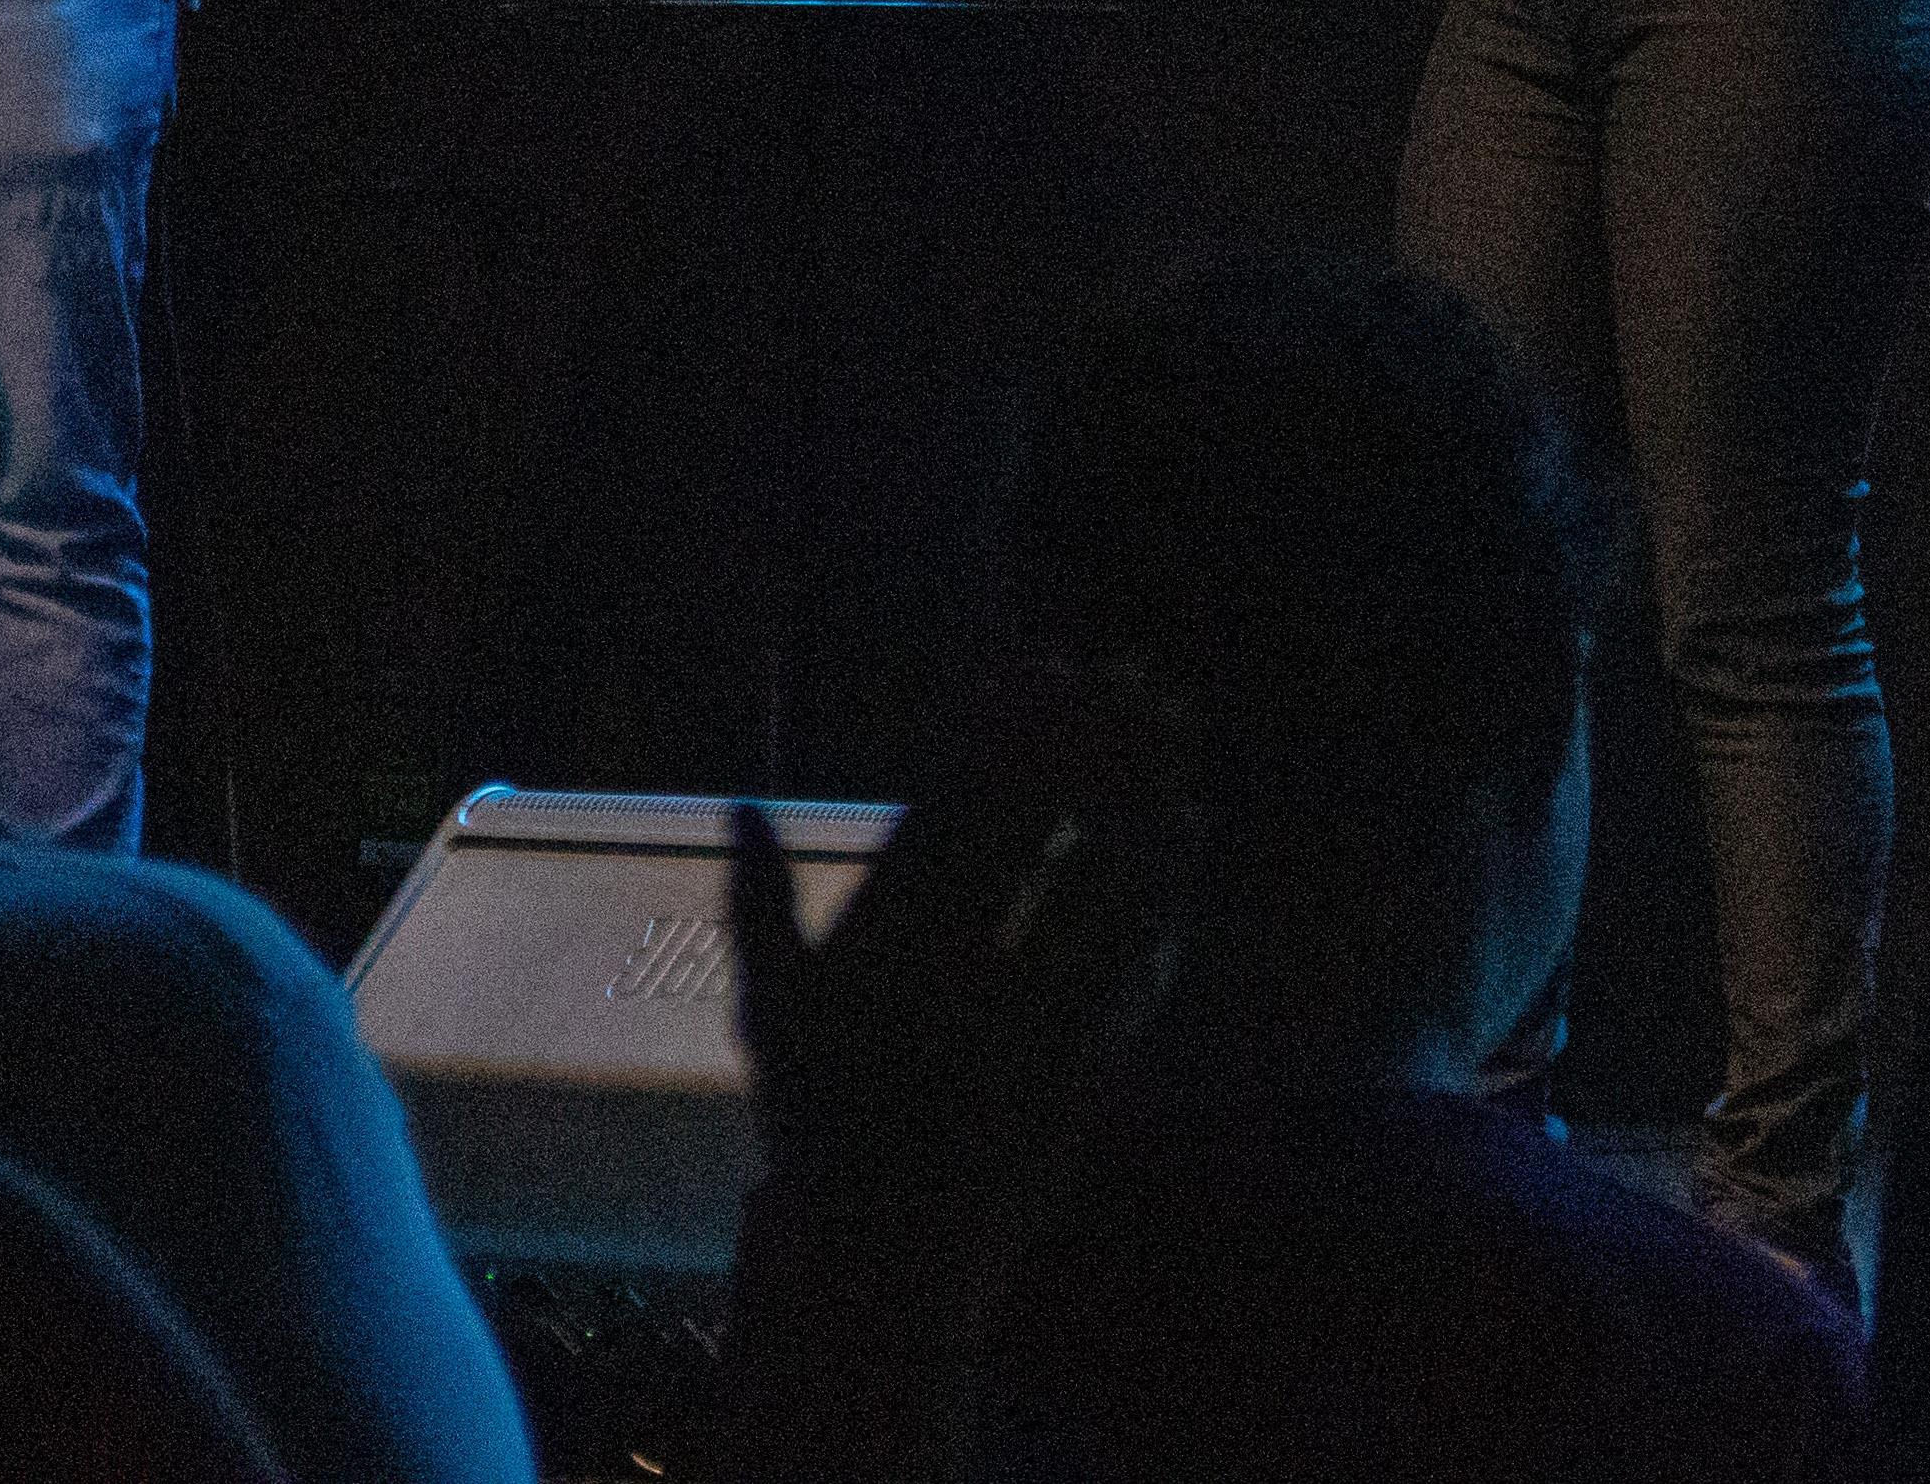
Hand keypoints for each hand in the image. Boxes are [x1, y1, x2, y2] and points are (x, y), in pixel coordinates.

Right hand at [724, 697, 1199, 1422]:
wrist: (873, 1266)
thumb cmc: (820, 1124)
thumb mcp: (770, 1019)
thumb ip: (758, 904)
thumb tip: (741, 801)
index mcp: (881, 951)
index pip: (951, 812)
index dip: (1003, 729)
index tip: (1042, 663)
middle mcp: (954, 977)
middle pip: (1035, 831)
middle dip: (1086, 741)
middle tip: (1132, 668)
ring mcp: (1024, 1026)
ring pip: (1095, 883)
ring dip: (1141, 794)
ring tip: (1176, 721)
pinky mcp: (1079, 1068)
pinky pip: (1132, 957)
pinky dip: (1164, 889)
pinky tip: (1188, 829)